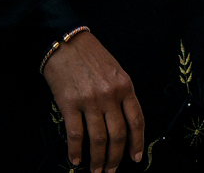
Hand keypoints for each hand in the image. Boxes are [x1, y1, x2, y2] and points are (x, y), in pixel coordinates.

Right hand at [41, 30, 144, 171]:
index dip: (137, 143)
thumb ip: (122, 94)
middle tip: (110, 170)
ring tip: (95, 170)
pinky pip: (75, 134)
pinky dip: (75, 151)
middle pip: (118, 134)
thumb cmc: (92, 57)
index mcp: (126, 86)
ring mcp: (90, 100)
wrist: (66, 43)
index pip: (137, 120)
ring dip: (97, 159)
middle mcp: (110, 95)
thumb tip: (124, 123)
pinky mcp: (69, 104)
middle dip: (115, 157)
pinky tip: (75, 160)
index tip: (135, 159)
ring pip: (97, 138)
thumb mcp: (116, 71)